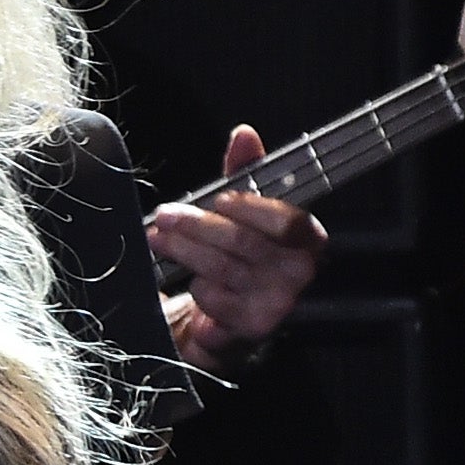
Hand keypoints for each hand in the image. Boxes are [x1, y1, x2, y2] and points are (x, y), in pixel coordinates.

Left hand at [146, 126, 329, 374]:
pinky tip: (187, 282)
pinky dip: (196, 288)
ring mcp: (279, 304)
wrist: (219, 321)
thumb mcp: (240, 214)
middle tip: (165, 216)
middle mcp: (301, 273)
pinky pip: (215, 300)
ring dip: (184, 251)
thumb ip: (244, 175)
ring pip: (225, 269)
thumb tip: (244, 134)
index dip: (250, 208)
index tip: (217, 200)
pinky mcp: (252, 330)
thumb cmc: (234, 261)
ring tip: (158, 239)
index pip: (289, 220)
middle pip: (246, 243)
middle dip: (197, 226)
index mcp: (307, 240)